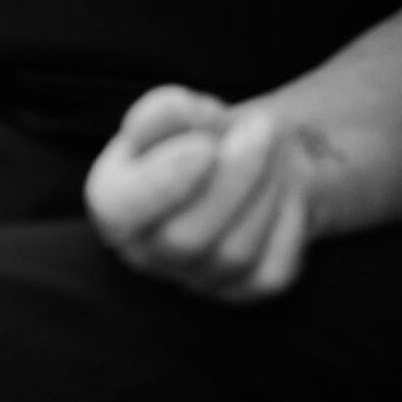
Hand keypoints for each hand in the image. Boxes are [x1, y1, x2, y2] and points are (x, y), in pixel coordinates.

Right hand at [86, 85, 316, 300]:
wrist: (244, 156)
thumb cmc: (198, 131)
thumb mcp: (174, 110)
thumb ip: (165, 112)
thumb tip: (179, 115)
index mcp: (114, 202)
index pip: (120, 211)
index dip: (164, 183)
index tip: (207, 147)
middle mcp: (148, 252)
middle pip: (185, 239)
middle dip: (233, 179)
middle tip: (262, 128)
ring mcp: (197, 279)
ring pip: (234, 254)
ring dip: (265, 188)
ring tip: (273, 141)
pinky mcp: (244, 291)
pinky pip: (273, 270)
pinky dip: (287, 221)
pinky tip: (283, 184)